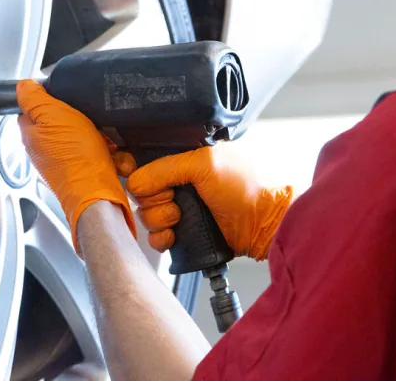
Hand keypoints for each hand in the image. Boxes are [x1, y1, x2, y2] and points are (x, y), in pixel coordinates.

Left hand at [17, 80, 135, 250]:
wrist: (98, 194)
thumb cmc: (76, 158)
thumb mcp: (53, 115)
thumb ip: (34, 99)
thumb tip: (22, 86)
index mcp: (30, 135)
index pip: (30, 108)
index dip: (46, 99)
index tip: (60, 96)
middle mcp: (42, 151)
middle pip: (56, 121)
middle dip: (73, 116)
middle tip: (84, 116)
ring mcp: (61, 162)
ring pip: (77, 135)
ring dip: (91, 131)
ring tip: (99, 134)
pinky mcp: (80, 171)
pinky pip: (92, 151)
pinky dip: (101, 147)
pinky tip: (108, 149)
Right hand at [114, 144, 292, 259]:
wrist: (264, 224)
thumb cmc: (246, 188)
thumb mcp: (204, 164)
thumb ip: (164, 168)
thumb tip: (134, 181)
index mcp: (184, 158)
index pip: (145, 159)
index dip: (133, 166)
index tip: (131, 172)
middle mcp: (179, 181)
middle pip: (142, 190)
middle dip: (154, 198)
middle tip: (174, 199)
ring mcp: (180, 207)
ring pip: (146, 214)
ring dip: (159, 218)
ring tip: (180, 218)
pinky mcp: (182, 231)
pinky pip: (156, 236)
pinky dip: (160, 238)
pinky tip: (173, 235)